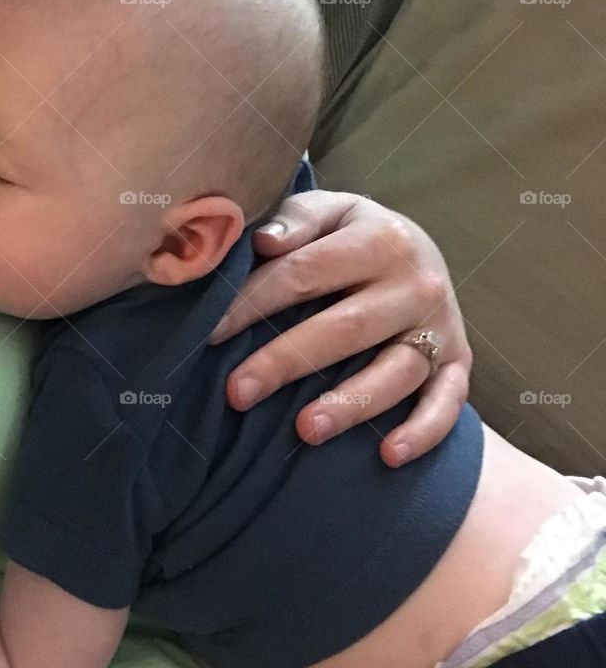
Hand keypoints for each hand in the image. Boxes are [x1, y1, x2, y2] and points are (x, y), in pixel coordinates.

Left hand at [209, 190, 470, 466]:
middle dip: (287, 361)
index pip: (306, 271)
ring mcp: (441, 326)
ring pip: (396, 371)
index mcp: (379, 238)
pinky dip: (423, 431)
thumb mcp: (327, 212)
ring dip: (351, 403)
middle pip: (346, 327)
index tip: (209, 334)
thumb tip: (263, 242)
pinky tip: (388, 455)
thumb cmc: (352, 235)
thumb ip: (295, 219)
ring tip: (304, 430)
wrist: (418, 247)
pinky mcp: (459, 361)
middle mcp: (416, 283)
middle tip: (237, 393)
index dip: (254, 303)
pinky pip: (448, 402)